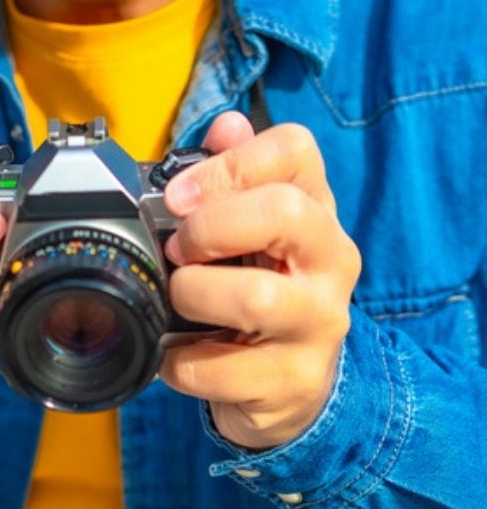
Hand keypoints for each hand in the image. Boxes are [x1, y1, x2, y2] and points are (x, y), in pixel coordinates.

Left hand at [157, 112, 358, 449]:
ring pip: (258, 296)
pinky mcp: (297, 379)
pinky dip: (184, 363)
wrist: (288, 383)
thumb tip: (225, 125)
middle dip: (211, 225)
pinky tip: (179, 354)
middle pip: (286, 212)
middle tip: (179, 249)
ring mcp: (319, 322)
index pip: (295, 150)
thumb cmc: (257, 286)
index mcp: (313, 209)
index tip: (178, 194)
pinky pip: (228, 369)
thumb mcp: (247, 229)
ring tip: (180, 301)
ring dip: (195, 295)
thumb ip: (231, 174)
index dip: (229, 162)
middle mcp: (329, 260)